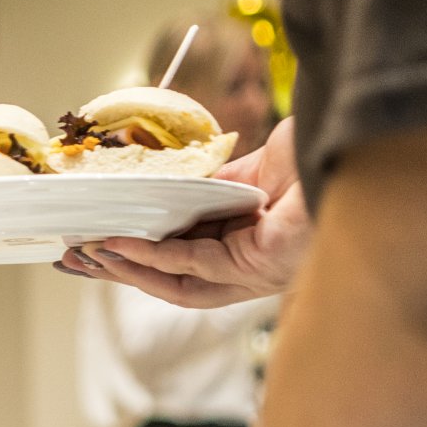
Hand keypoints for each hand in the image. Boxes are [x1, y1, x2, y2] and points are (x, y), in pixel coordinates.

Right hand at [59, 118, 309, 307]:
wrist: (355, 144)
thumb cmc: (316, 156)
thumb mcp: (246, 170)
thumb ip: (207, 184)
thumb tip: (159, 185)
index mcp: (246, 243)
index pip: (178, 258)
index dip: (133, 255)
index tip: (92, 244)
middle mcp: (250, 267)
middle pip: (169, 279)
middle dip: (117, 271)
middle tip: (72, 259)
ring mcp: (254, 271)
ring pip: (174, 281)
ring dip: (126, 270)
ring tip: (87, 255)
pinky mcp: (257, 265)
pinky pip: (191, 264)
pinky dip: (150, 255)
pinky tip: (118, 243)